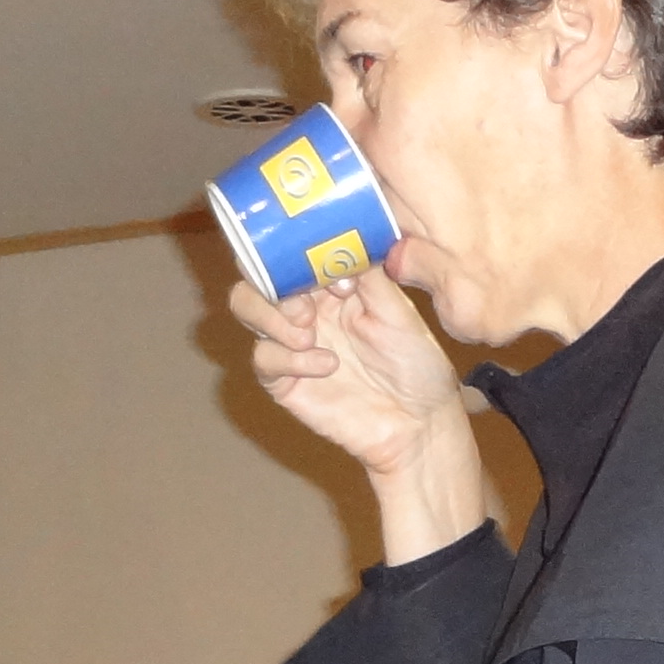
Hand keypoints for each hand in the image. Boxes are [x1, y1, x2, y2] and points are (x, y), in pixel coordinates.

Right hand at [225, 261, 488, 559]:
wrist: (418, 425)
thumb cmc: (417, 366)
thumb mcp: (399, 312)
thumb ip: (368, 275)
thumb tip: (342, 239)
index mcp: (332, 283)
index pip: (291, 250)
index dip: (296, 252)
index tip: (327, 274)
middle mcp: (306, 307)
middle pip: (256, 272)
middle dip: (272, 282)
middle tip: (306, 307)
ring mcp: (291, 342)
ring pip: (246, 306)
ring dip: (271, 315)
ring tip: (308, 334)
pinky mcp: (283, 380)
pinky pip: (263, 358)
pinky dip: (288, 358)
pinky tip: (326, 366)